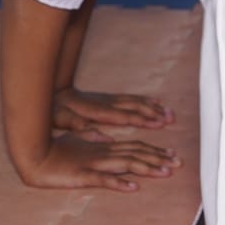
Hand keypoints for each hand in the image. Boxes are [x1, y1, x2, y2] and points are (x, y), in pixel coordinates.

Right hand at [20, 131, 181, 190]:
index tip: (172, 155)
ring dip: (147, 168)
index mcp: (104, 147)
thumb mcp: (77, 141)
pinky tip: (133, 187)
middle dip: (159, 159)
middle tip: (179, 163)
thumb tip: (108, 137)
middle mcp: (103, 154)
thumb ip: (94, 138)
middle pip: (137, 155)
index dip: (155, 151)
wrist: (34, 156)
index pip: (135, 147)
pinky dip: (119, 182)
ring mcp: (93, 164)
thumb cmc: (54, 149)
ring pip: (126, 165)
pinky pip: (103, 180)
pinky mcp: (82, 176)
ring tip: (165, 173)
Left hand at [52, 87, 175, 137]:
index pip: (126, 116)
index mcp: (99, 111)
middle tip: (171, 117)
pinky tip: (153, 102)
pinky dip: (144, 100)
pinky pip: (131, 99)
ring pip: (136, 102)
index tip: (159, 123)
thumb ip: (77, 124)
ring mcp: (109, 99)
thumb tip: (91, 130)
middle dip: (154, 112)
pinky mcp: (108, 99)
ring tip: (168, 111)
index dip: (144, 119)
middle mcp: (108, 103)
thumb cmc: (56, 111)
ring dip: (153, 107)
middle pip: (136, 107)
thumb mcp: (62, 119)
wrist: (53, 94)